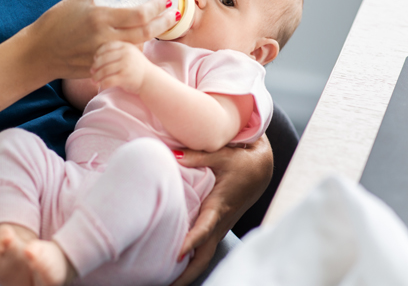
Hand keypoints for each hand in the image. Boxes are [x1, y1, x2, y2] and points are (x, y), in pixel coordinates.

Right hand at [26, 0, 176, 80]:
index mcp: (99, 19)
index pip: (139, 15)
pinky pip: (124, 58)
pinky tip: (142, 42)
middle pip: (146, 33)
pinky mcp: (101, 68)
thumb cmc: (55, 22)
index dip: (157, 8)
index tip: (166, 0)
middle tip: (174, 13)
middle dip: (164, 23)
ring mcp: (103, 55)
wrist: (38, 53)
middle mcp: (104, 39)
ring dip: (152, 37)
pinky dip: (135, 49)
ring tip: (161, 25)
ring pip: (138, 48)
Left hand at [90, 41, 151, 93]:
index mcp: (126, 46)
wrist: (150, 79)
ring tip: (93, 80)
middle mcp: (126, 54)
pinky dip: (102, 84)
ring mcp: (126, 65)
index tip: (95, 59)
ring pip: (104, 70)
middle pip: (103, 58)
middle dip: (95, 66)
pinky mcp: (125, 77)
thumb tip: (95, 56)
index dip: (98, 53)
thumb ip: (116, 51)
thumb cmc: (136, 67)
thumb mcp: (129, 54)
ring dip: (96, 76)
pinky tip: (101, 85)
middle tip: (91, 71)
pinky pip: (108, 80)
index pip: (107, 46)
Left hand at [170, 135, 273, 285]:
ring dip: (187, 270)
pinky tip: (174, 263)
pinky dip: (191, 258)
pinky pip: (204, 247)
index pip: (205, 229)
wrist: (262, 168)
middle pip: (204, 256)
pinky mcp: (218, 225)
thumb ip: (197, 156)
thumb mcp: (223, 155)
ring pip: (204, 255)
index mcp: (220, 206)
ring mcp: (220, 227)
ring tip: (164, 281)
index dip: (191, 241)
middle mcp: (220, 222)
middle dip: (186, 274)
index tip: (177, 254)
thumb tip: (172, 154)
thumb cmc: (243, 162)